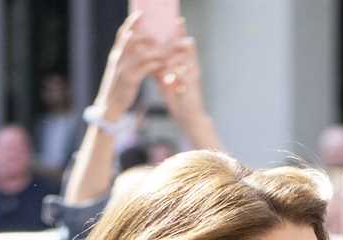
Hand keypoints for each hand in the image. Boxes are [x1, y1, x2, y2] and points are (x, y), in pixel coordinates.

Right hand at [95, 12, 167, 121]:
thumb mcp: (122, 70)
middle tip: (158, 34)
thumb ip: (128, 58)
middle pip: (131, 39)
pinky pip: (145, 69)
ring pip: (141, 53)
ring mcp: (123, 68)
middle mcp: (118, 58)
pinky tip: (164, 64)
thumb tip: (138, 48)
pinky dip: (155, 65)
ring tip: (168, 49)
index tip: (140, 13)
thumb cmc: (120, 88)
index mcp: (116, 55)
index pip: (122, 34)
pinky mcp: (129, 79)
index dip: (131, 23)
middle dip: (146, 34)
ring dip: (156, 50)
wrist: (110, 106)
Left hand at [156, 20, 214, 142]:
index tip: (178, 19)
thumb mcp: (167, 79)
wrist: (189, 117)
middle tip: (181, 23)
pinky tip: (173, 72)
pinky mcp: (190, 90)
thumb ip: (160, 67)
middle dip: (183, 37)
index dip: (180, 33)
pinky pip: (184, 79)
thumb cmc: (178, 98)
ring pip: (186, 62)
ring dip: (181, 56)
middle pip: (188, 50)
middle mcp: (192, 70)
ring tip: (182, 45)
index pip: (183, 46)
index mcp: (186, 66)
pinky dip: (178, 74)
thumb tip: (149, 56)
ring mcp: (192, 79)